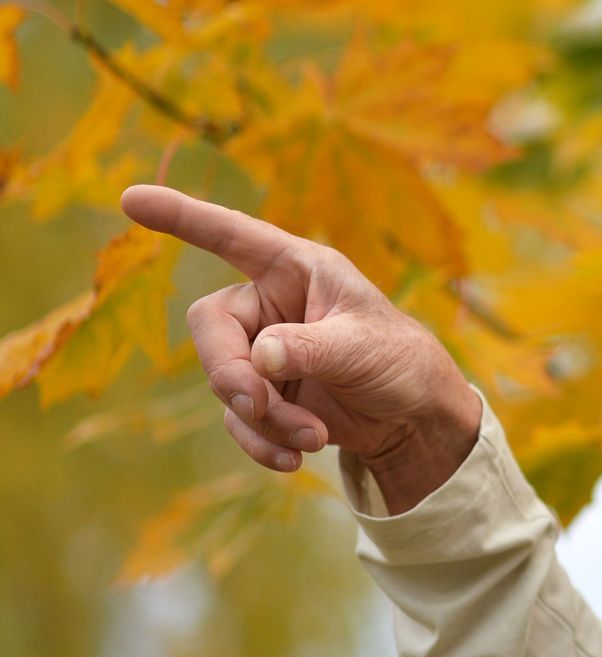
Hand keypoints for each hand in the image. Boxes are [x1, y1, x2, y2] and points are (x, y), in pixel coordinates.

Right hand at [122, 184, 480, 513]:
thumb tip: (260, 356)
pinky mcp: (261, 394)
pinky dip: (261, 441)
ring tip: (314, 438)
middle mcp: (271, 304)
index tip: (132, 198)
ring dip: (262, 419)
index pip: (234, 236)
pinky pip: (237, 418)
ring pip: (224, 382)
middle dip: (231, 374)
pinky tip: (295, 458)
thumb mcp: (364, 349)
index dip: (183, 218)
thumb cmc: (400, 361)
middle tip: (259, 406)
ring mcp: (261, 351)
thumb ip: (311, 349)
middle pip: (211, 329)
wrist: (414, 417)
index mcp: (298, 270)